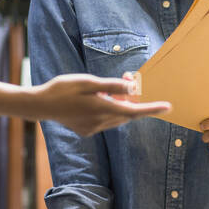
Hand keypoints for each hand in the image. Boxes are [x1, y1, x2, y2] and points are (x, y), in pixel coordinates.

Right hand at [37, 74, 169, 135]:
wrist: (40, 105)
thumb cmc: (63, 89)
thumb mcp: (88, 82)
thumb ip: (111, 85)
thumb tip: (132, 88)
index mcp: (102, 109)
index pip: (134, 111)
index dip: (152, 109)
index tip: (168, 107)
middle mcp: (100, 122)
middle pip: (126, 113)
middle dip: (131, 98)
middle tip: (126, 78)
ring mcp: (93, 128)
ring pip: (116, 117)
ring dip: (119, 103)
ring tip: (108, 87)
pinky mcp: (87, 130)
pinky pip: (105, 121)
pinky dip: (108, 109)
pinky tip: (96, 99)